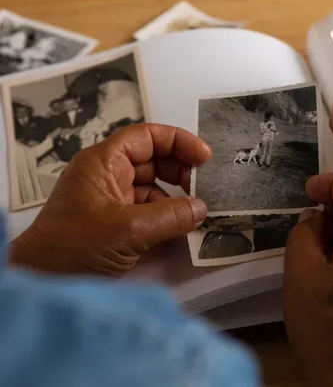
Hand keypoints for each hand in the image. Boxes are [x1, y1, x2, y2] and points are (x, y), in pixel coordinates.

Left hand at [10, 124, 211, 275]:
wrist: (40, 283)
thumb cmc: (72, 249)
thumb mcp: (128, 230)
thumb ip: (170, 216)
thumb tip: (201, 208)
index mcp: (103, 163)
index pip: (147, 137)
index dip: (179, 142)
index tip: (205, 158)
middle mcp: (107, 176)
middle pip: (154, 160)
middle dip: (181, 171)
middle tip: (205, 188)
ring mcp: (111, 200)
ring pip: (154, 187)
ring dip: (177, 198)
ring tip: (197, 213)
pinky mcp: (115, 223)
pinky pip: (148, 211)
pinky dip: (167, 218)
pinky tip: (181, 231)